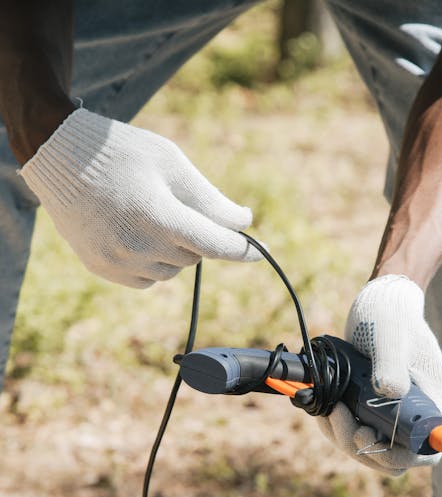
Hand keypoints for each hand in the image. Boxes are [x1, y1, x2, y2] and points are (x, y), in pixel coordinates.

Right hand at [19, 108, 258, 287]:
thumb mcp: (172, 164)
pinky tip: (135, 234)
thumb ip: (210, 199)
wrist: (59, 156)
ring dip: (174, 251)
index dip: (242, 250)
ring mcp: (117, 262)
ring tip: (148, 215)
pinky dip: (152, 263)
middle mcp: (138, 247)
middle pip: (194, 256)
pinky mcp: (102, 268)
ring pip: (172, 271)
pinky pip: (147, 279)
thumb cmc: (123, 153)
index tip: (262, 253)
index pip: (214, 245)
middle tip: (175, 206)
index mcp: (160, 217)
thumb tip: (243, 223)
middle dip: (196, 235)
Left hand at [318, 275, 441, 475]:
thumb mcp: (390, 337)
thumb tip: (390, 392)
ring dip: (343, 437)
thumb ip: (390, 365)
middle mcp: (414, 413)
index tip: (367, 433)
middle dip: (360, 446)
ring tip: (326, 410)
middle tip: (337, 417)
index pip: (424, 450)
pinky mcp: (371, 408)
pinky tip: (323, 409)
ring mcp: (392, 412)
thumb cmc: (390, 315)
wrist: (378, 302)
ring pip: (370, 448)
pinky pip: (355, 431)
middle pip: (393, 457)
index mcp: (431, 401)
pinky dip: (337, 426)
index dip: (397, 455)